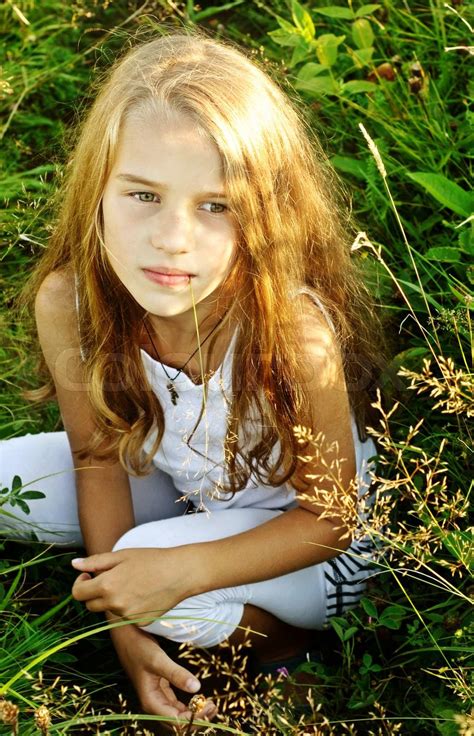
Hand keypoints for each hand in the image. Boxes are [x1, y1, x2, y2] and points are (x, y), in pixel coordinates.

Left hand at [71, 547, 194, 623]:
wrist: (180, 573)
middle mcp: (115, 604)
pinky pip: (126, 616)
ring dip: (114, 599)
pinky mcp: (140, 623)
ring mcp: (127, 616)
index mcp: (107, 585)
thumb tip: (74, 565)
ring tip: (134, 583)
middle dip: (95, 592)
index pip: (78, 594)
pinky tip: (144, 594)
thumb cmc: (152, 560)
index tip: (88, 575)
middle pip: (91, 605)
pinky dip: (130, 607)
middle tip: (111, 578)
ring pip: (110, 610)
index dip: (80, 583)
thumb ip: (95, 562)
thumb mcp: (122, 555)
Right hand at [109, 622, 216, 722]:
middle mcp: (154, 704)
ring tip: (212, 705)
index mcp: (151, 702)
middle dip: (196, 719)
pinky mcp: (160, 689)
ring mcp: (157, 697)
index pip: (176, 721)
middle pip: (177, 722)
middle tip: (215, 708)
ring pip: (178, 714)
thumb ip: (176, 674)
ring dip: (194, 713)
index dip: (194, 718)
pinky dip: (188, 705)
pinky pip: (176, 705)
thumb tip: (196, 688)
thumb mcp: (158, 660)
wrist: (126, 637)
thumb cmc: (138, 647)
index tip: (210, 706)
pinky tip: (199, 700)